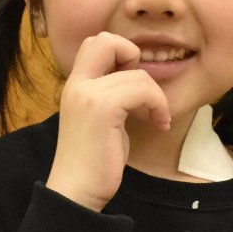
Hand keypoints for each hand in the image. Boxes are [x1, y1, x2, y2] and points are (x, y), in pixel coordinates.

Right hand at [46, 32, 170, 210]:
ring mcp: (87, 94)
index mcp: (75, 85)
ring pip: (137, 73)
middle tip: (141, 90)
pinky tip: (157, 125)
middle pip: (106, 40)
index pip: (95, 42)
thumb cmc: (93, 162)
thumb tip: (137, 79)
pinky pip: (142, 89)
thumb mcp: (101, 120)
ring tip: (155, 119)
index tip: (132, 88)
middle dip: (133, 57)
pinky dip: (157, 106)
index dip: (121, 54)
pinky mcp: (102, 108)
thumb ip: (111, 95)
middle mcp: (76, 84)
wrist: (77, 192)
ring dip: (156, 96)